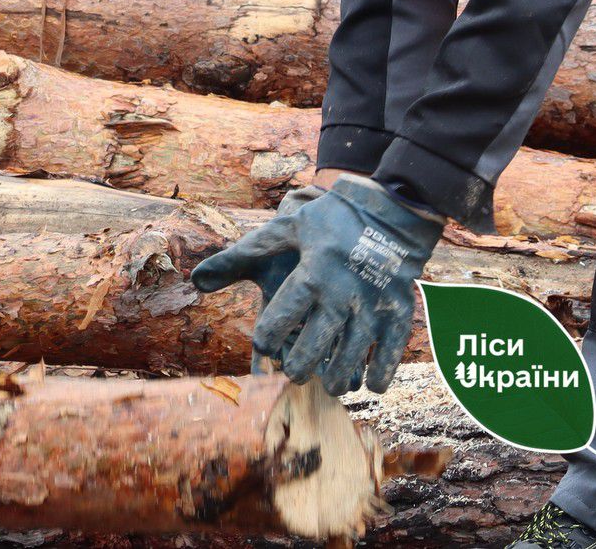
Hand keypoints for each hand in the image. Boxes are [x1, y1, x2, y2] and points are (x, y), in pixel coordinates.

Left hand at [193, 176, 442, 394]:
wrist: (386, 209)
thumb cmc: (326, 222)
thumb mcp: (281, 232)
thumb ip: (238, 258)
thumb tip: (195, 280)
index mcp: (312, 273)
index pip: (284, 314)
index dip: (268, 336)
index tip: (261, 346)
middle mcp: (343, 293)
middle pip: (318, 342)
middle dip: (303, 364)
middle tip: (295, 374)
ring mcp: (374, 304)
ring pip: (354, 352)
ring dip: (340, 374)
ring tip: (329, 385)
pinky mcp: (400, 308)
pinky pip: (392, 347)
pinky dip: (383, 370)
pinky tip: (373, 386)